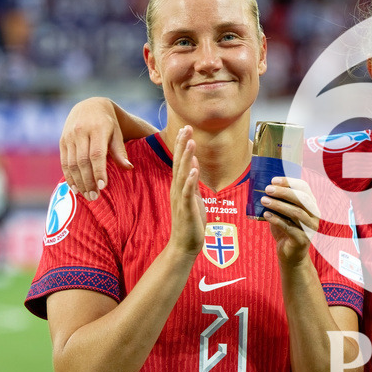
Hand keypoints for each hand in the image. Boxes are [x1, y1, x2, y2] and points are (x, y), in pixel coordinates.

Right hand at [60, 97, 131, 199]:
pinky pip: (64, 162)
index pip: (97, 154)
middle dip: (88, 181)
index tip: (103, 187)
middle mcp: (80, 132)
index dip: (99, 171)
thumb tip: (128, 168)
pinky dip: (69, 176)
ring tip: (86, 195)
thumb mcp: (117, 133)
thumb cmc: (109, 123)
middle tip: (94, 197)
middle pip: (83, 161)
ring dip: (78, 182)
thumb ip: (120, 151)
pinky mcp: (62, 141)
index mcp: (98, 129)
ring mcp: (69, 136)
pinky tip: (75, 188)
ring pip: (72, 163)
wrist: (90, 106)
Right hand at [168, 126, 205, 256]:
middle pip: (179, 162)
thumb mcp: (193, 196)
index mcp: (179, 185)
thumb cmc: (190, 221)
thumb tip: (193, 164)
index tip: (186, 128)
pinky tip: (193, 170)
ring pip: (182, 174)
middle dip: (183, 144)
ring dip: (186, 157)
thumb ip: (192, 181)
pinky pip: (188, 192)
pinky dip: (190, 180)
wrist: (184, 244)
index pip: (180, 161)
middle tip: (187, 127)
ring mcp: (181, 198)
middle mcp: (177, 189)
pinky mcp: (186, 208)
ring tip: (191, 142)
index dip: (183, 144)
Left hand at [261, 177, 319, 266]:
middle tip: (267, 189)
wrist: (291, 254)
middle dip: (283, 192)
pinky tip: (266, 215)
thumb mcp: (284, 213)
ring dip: (278, 205)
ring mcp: (310, 228)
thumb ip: (280, 201)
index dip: (290, 182)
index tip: (274, 180)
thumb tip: (266, 187)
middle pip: (301, 199)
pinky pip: (289, 227)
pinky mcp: (302, 239)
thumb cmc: (286, 230)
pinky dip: (276, 219)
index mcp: (311, 205)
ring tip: (264, 200)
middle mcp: (314, 215)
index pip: (304, 188)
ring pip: (296, 212)